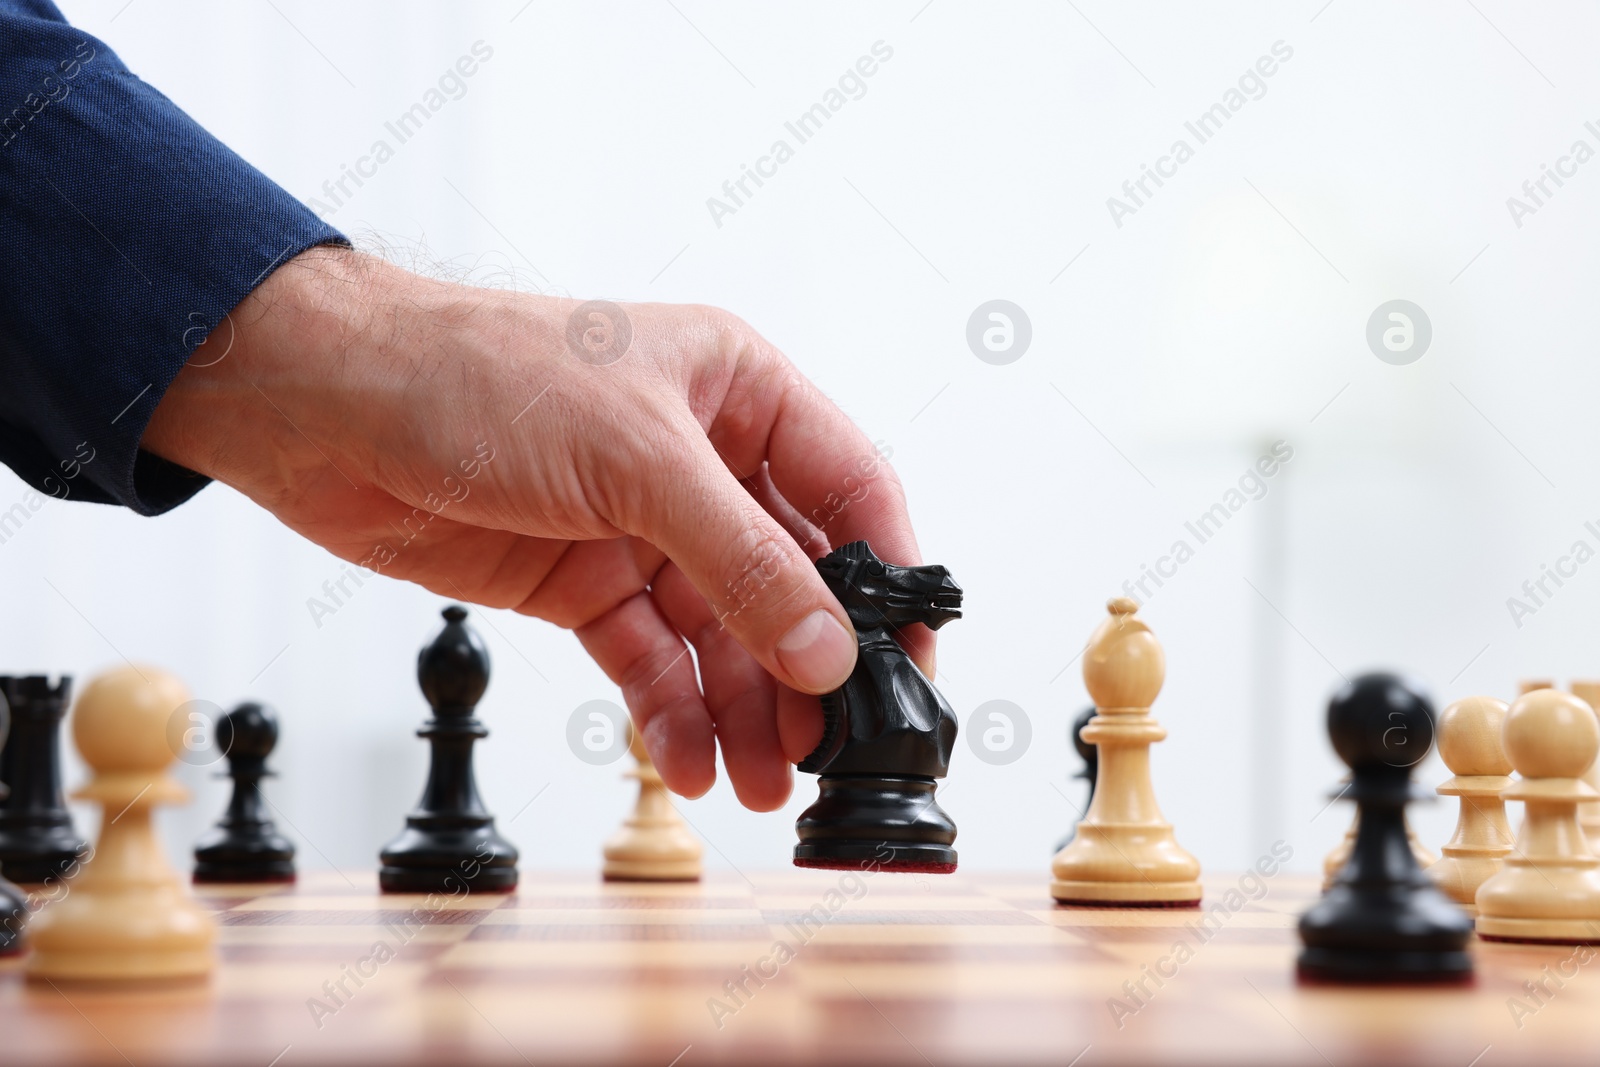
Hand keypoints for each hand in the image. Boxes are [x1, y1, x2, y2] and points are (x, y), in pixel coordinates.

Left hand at [142, 247, 931, 809]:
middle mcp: (701, 460)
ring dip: (744, 707)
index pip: (848, 489)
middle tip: (825, 750)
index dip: (887, 576)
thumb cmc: (478, 376)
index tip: (910, 662)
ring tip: (762, 781)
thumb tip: (830, 650)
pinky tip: (691, 761)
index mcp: (738, 391)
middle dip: (807, 667)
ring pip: (721, 633)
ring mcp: (642, 526)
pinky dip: (672, 711)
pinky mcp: (584, 582)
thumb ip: (742, 560)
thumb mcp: (635, 459)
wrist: (325, 408)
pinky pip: (650, 658)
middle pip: (789, 578)